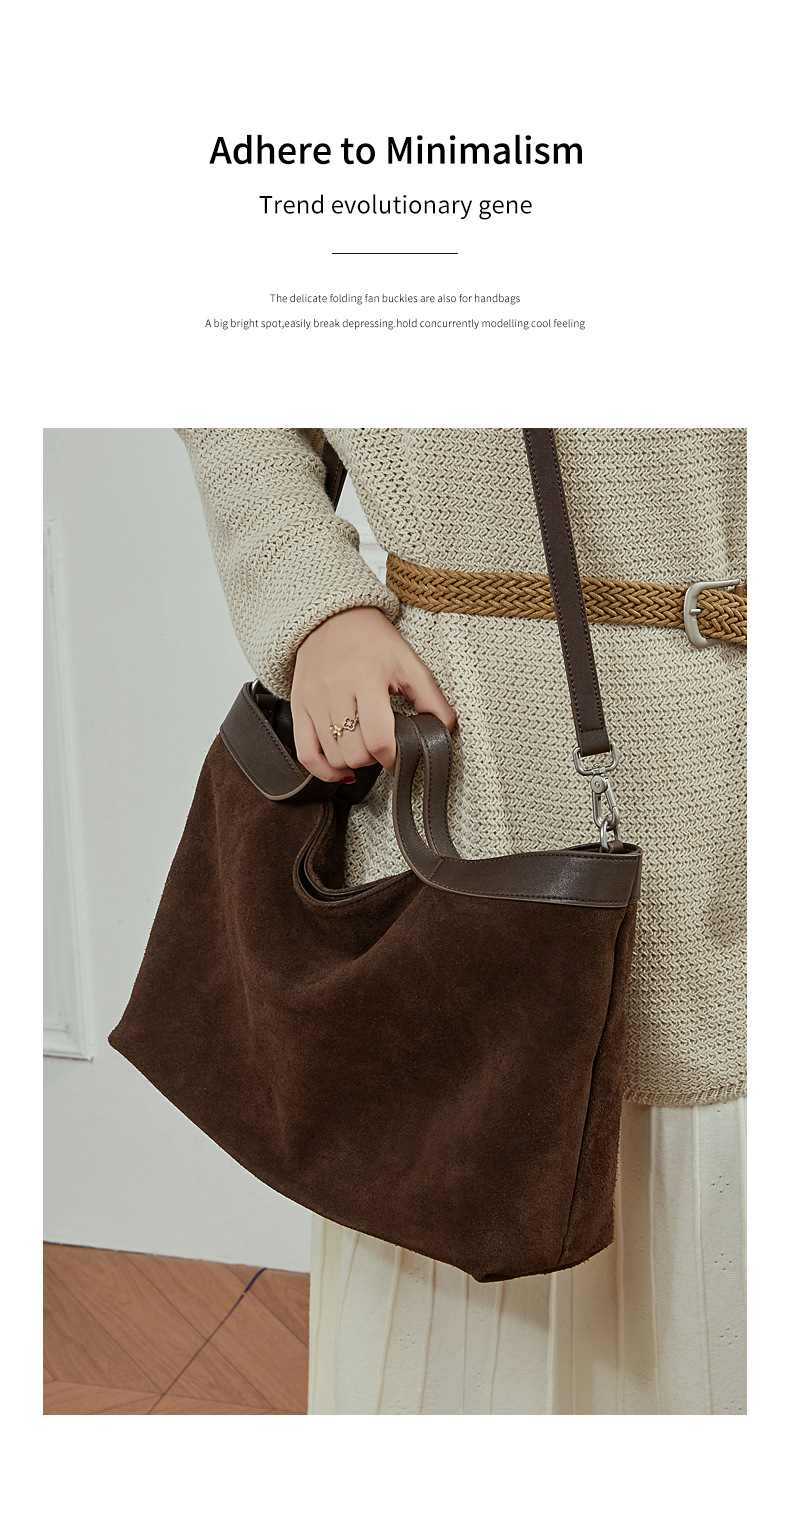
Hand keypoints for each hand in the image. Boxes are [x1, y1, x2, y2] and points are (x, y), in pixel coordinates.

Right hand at [291, 607, 455, 781]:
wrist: (333, 618)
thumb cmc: (374, 640)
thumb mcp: (409, 663)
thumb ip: (431, 698)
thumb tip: (444, 729)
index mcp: (366, 677)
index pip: (379, 739)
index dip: (393, 757)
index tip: (399, 756)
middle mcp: (335, 689)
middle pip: (355, 752)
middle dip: (374, 758)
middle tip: (382, 747)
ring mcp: (313, 699)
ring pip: (333, 756)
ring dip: (353, 762)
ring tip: (364, 750)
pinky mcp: (298, 705)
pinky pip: (305, 753)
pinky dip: (323, 770)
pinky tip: (338, 768)